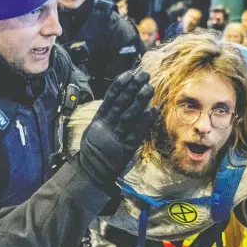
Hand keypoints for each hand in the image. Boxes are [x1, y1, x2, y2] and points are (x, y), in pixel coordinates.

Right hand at [79, 71, 158, 193]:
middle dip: (132, 88)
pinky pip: (137, 132)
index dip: (120, 85)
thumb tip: (118, 97)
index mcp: (98, 121)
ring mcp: (116, 138)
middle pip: (121, 104)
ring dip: (140, 101)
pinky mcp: (126, 149)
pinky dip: (145, 120)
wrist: (92, 172)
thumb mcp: (95, 130)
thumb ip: (105, 115)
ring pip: (129, 116)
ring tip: (149, 88)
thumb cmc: (95, 149)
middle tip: (144, 76)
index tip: (130, 74)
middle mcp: (106, 128)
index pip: (109, 99)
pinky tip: (153, 110)